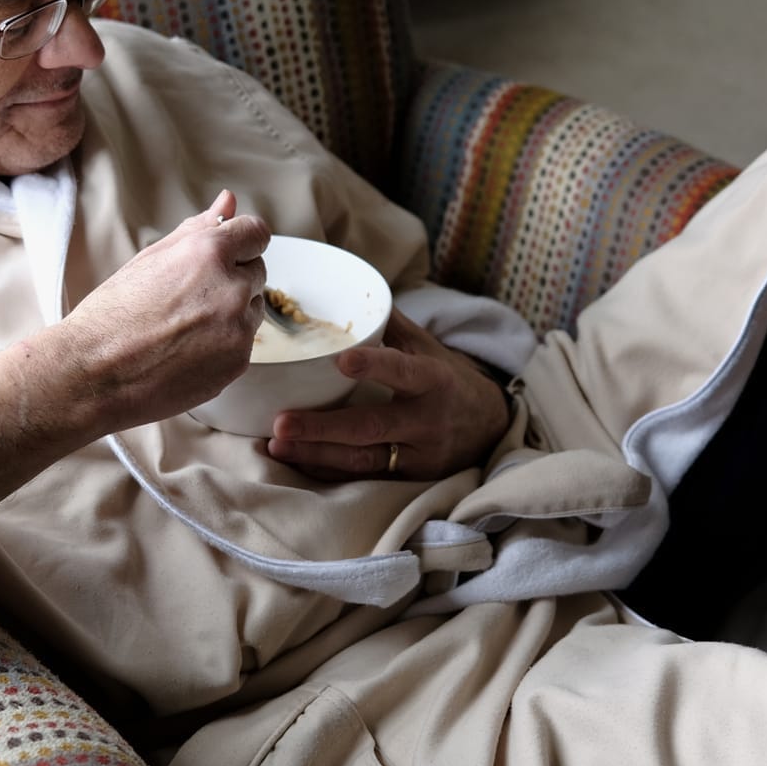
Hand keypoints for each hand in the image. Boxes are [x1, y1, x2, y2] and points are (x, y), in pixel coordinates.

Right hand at [59, 190, 270, 429]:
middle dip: (233, 277)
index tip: (230, 252)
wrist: (95, 374)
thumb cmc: (113, 315)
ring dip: (233, 311)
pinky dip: (225, 344)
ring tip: (186, 325)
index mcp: (209, 253)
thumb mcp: (151, 258)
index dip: (241, 242)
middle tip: (190, 296)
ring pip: (254, 308)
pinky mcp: (238, 363)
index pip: (257, 233)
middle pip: (257, 271)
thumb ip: (198, 228)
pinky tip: (187, 349)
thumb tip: (228, 202)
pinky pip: (244, 343)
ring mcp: (238, 329)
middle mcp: (231, 288)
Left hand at [266, 309, 511, 480]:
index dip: (375, 366)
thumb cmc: (448, 380)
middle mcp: (426, 420)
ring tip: (276, 444)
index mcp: (433, 380)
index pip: (403, 372)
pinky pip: (364, 476)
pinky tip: (296, 460)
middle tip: (281, 423)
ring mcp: (417, 454)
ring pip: (362, 459)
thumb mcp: (429, 348)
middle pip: (371, 427)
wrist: (490, 428)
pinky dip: (327, 469)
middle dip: (323, 428)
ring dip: (316, 454)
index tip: (341, 360)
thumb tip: (352, 287)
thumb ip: (392, 324)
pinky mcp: (409, 478)